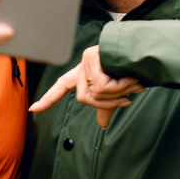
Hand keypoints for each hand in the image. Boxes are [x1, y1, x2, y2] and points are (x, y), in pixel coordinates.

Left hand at [29, 46, 144, 128]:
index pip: (62, 87)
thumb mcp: (119, 92)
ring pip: (95, 92)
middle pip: (84, 98)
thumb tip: (101, 126)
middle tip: (128, 99)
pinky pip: (102, 85)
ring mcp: (86, 59)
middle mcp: (82, 66)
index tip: (33, 110)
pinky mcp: (92, 56)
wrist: (146, 52)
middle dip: (109, 103)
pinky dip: (120, 86)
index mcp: (85, 74)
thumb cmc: (134, 70)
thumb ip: (107, 106)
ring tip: (133, 83)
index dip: (48, 99)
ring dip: (118, 93)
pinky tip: (131, 77)